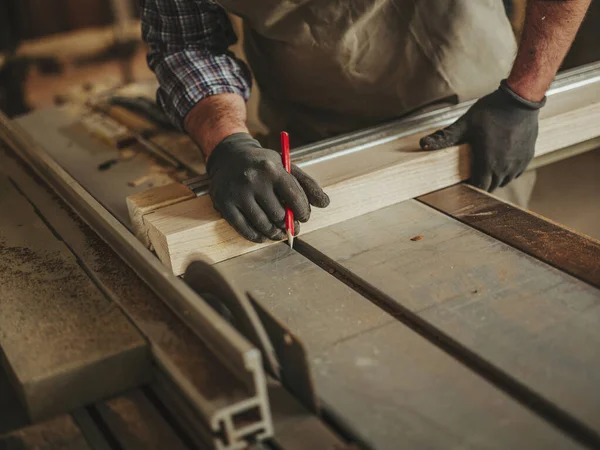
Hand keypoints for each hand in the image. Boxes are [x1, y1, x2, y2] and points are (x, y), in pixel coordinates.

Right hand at [207, 133, 329, 242]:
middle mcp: (253, 179)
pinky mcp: (224, 204)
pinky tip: (264, 235)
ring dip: (275, 233)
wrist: (229, 157)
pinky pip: (245, 230)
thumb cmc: (263, 165)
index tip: (304, 217)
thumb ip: (307, 185)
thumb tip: (325, 203)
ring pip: (263, 225)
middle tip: (291, 227)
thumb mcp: (286, 167)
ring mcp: (237, 193)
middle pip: (278, 215)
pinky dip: (258, 237)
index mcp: (271, 168)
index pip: (294, 198)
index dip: (303, 212)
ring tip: (280, 232)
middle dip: (289, 224)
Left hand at [420, 80, 545, 191]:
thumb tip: (423, 144)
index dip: (469, 187)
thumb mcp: (465, 124)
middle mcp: (505, 168)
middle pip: (491, 186)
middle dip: (481, 183)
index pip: (478, 187)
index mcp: (488, 164)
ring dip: (494, 178)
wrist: (521, 99)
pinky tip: (500, 160)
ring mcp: (518, 164)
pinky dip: (507, 171)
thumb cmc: (492, 111)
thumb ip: (445, 137)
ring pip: (504, 180)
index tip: (462, 181)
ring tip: (485, 166)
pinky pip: (515, 172)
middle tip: (471, 173)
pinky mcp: (528, 157)